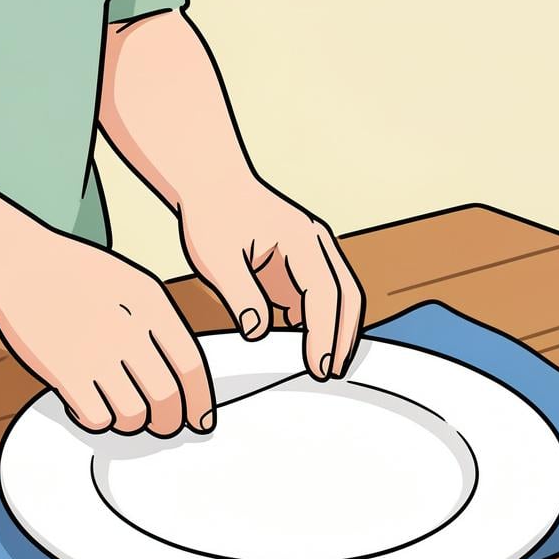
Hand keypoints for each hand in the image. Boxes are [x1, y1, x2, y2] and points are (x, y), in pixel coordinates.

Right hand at [0, 233, 212, 435]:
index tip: (201, 421)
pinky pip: (97, 418)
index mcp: (152, 307)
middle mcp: (129, 331)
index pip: (192, 367)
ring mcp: (96, 353)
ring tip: (120, 409)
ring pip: (133, 415)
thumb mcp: (135, 285)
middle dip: (169, 422)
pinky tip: (88, 406)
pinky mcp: (64, 373)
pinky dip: (97, 421)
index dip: (201, 402)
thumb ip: (164, 325)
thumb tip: (186, 375)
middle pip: (167, 399)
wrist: (20, 265)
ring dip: (132, 422)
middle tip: (162, 425)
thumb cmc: (79, 275)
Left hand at [178, 183, 364, 378]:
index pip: (324, 294)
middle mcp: (317, 244)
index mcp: (302, 240)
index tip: (319, 366)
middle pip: (346, 296)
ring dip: (337, 332)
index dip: (325, 334)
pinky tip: (308, 347)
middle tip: (329, 373)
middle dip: (343, 337)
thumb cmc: (214, 216)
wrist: (212, 185)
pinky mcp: (303, 264)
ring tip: (324, 367)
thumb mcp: (217, 259)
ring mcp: (314, 253)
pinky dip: (320, 323)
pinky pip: (321, 298)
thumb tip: (258, 333)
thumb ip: (241, 297)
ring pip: (340, 298)